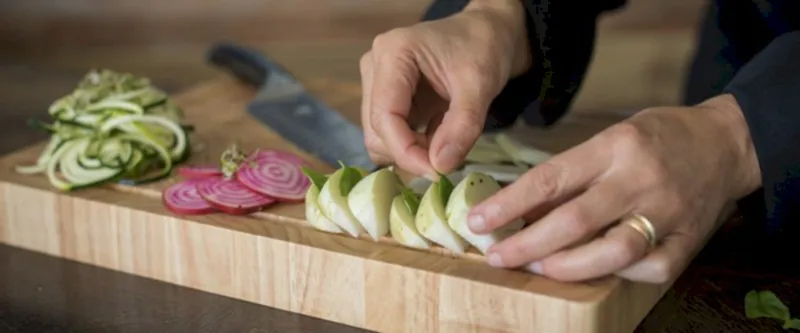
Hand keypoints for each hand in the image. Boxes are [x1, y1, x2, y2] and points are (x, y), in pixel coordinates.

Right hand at [359, 0, 530, 177]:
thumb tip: (440, 167)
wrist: (486, 33)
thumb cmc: (483, 48)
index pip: (385, 116)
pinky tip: (439, 137)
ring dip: (411, 152)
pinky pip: (391, 135)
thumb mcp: (481, 85)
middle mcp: (375, 67)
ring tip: (446, 144)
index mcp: (393, 54)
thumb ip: (462, 127)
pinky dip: (414, 146)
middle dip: (409, 154)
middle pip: (377, 131)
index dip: (406, 151)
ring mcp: (377, 83)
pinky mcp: (387, 98)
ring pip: (380, 137)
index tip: (436, 173)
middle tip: (447, 161)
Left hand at [466, 94, 760, 282]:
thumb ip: (570, 174)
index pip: (551, 178)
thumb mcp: (609, 139)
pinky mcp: (689, 240)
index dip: (509, 204)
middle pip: (575, 220)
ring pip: (613, 250)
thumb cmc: (656, 138)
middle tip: (497, 257)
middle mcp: (640, 179)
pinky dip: (618, 274)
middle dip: (527, 244)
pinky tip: (596, 270)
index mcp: (615, 146)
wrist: (726, 143)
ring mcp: (668, 211)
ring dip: (567, 266)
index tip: (478, 221)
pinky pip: (649, 268)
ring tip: (538, 266)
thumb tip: (518, 209)